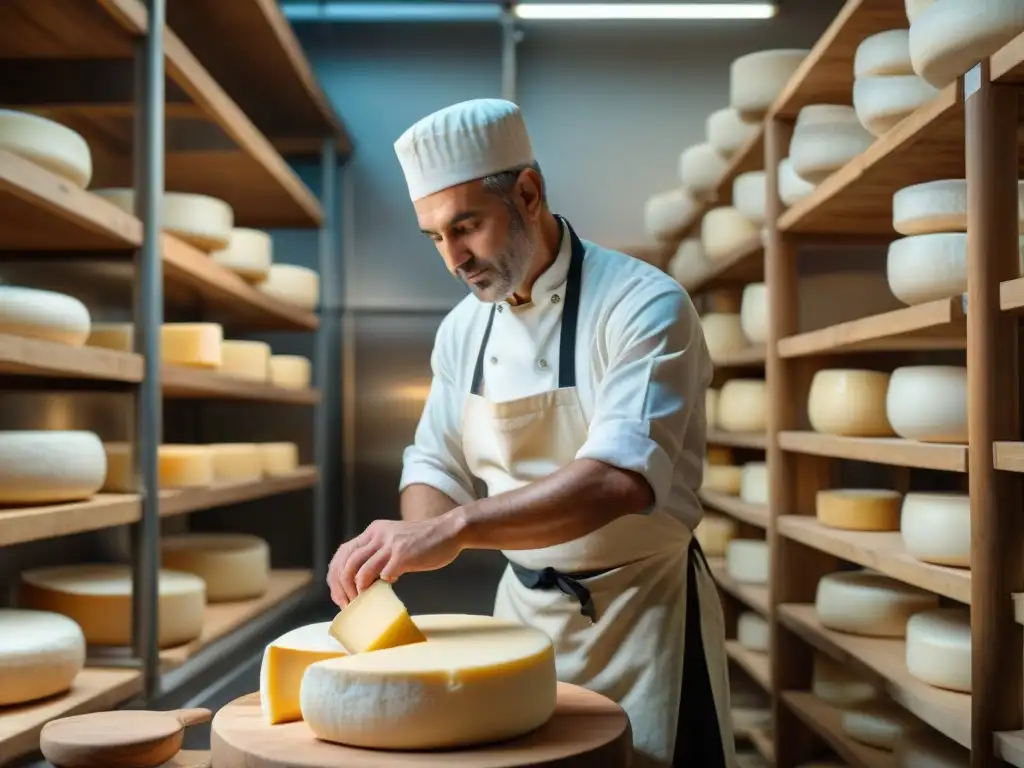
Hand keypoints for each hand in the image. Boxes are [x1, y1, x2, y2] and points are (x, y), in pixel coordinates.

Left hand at [326, 512, 466, 606]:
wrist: (449, 531)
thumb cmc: (424, 540)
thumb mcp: (394, 538)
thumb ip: (378, 552)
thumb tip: (362, 579)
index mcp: (373, 531)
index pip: (343, 553)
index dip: (336, 575)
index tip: (339, 594)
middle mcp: (378, 535)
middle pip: (347, 564)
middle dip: (342, 588)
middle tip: (347, 604)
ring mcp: (391, 545)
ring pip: (360, 572)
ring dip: (358, 592)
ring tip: (361, 603)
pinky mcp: (404, 555)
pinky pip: (384, 576)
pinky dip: (381, 586)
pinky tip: (388, 588)